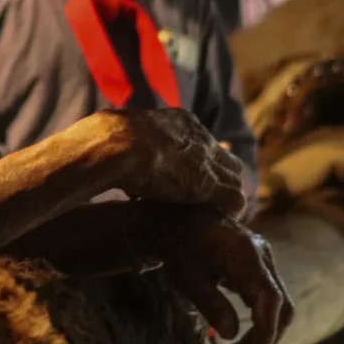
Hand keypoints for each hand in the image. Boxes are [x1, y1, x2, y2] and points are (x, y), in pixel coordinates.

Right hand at [100, 108, 247, 219]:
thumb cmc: (109, 141)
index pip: (205, 143)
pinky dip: (231, 211)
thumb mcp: (122, 134)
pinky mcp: (209, 183)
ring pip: (235, 179)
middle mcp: (199, 136)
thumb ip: (129, 140)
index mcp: (181, 121)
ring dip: (226, 196)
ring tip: (216, 214)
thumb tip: (109, 145)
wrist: (116, 145)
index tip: (193, 179)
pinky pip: (235, 199)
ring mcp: (207, 160)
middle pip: (227, 160)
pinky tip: (221, 221)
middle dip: (221, 179)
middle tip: (210, 201)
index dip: (203, 163)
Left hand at [131, 202, 293, 343]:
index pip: (271, 303)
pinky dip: (258, 321)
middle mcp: (263, 256)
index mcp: (246, 255)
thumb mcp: (186, 275)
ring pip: (278, 307)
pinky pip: (268, 299)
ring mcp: (264, 259)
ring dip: (260, 335)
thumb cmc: (179, 245)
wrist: (178, 215)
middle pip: (281, 309)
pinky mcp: (259, 265)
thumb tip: (231, 335)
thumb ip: (209, 302)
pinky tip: (236, 335)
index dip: (263, 337)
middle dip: (263, 342)